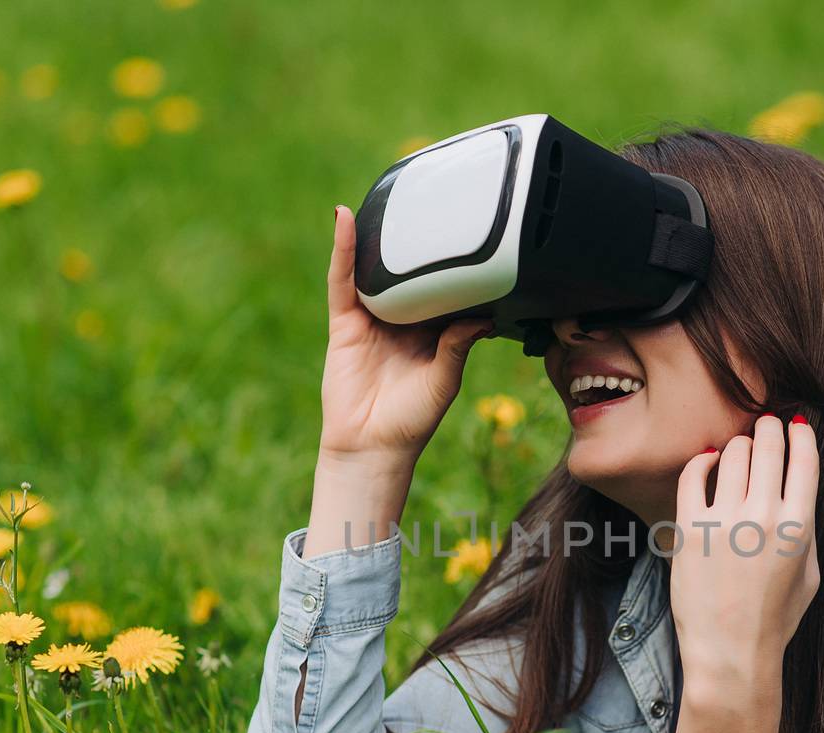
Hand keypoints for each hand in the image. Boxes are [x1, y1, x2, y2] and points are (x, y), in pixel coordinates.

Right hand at [318, 204, 494, 468]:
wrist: (371, 447)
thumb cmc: (411, 421)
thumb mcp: (445, 381)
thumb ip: (458, 346)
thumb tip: (481, 317)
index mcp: (430, 332)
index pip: (444, 288)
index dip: (454, 264)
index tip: (473, 234)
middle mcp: (401, 320)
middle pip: (410, 272)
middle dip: (418, 242)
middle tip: (435, 203)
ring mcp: (371, 318)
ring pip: (376, 270)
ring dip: (380, 236)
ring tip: (391, 195)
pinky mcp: (344, 322)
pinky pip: (342, 280)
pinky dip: (343, 249)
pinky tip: (345, 219)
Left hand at [669, 413, 820, 707]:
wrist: (731, 652)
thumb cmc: (774, 619)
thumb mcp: (811, 575)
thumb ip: (807, 531)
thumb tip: (798, 493)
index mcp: (799, 527)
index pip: (804, 460)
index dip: (801, 434)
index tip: (797, 424)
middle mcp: (763, 517)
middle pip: (769, 447)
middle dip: (770, 428)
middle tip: (767, 424)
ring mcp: (725, 521)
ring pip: (734, 454)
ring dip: (740, 444)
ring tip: (740, 448)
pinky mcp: (691, 529)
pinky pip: (694, 475)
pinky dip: (703, 461)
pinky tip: (709, 462)